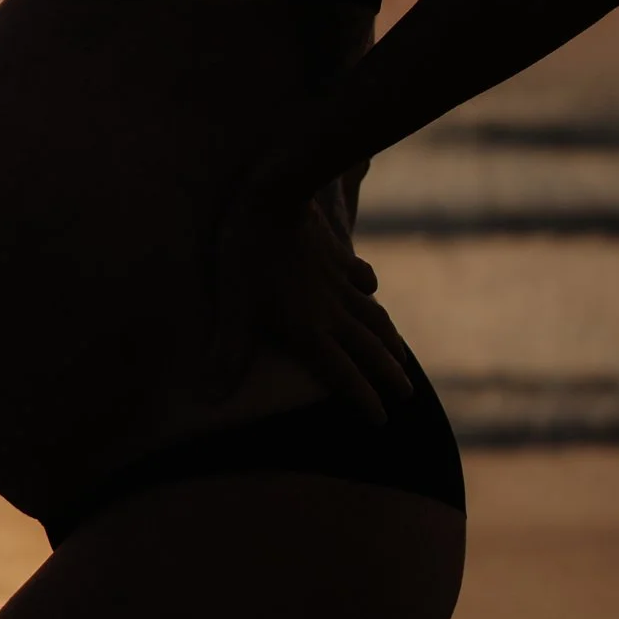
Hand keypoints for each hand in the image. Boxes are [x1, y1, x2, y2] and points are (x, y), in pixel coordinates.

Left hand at [213, 184, 411, 425]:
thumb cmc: (247, 255)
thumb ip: (228, 352)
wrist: (274, 197)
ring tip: (401, 354)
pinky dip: (369, 287)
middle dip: (388, 375)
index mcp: (310, 331)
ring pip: (373, 317)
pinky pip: (360, 276)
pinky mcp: (337, 256)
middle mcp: (333, 313)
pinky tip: (371, 288)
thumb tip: (210, 398)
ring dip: (389, 339)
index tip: (383, 421)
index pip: (343, 375)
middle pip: (368, 350)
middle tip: (409, 395)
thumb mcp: (234, 307)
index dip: (363, 399)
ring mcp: (339, 283)